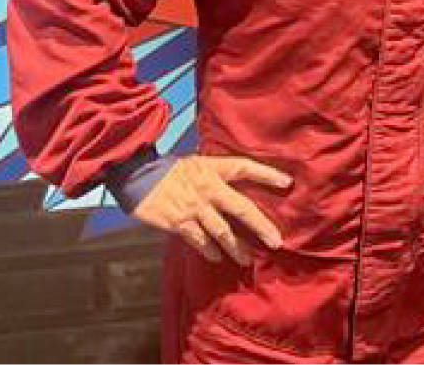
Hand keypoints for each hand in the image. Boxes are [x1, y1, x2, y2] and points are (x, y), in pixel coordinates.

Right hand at [131, 154, 291, 263]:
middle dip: (260, 225)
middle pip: (241, 208)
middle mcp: (207, 188)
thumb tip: (233, 188)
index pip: (244, 168)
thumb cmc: (166, 170)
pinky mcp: (179, 222)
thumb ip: (213, 176)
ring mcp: (194, 207)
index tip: (287, 182)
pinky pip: (199, 240)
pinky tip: (217, 258)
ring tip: (247, 259)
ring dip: (236, 248)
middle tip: (276, 241)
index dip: (266, 174)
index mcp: (212, 168)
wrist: (136, 175)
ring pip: (222, 231)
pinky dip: (209, 251)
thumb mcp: (194, 164)